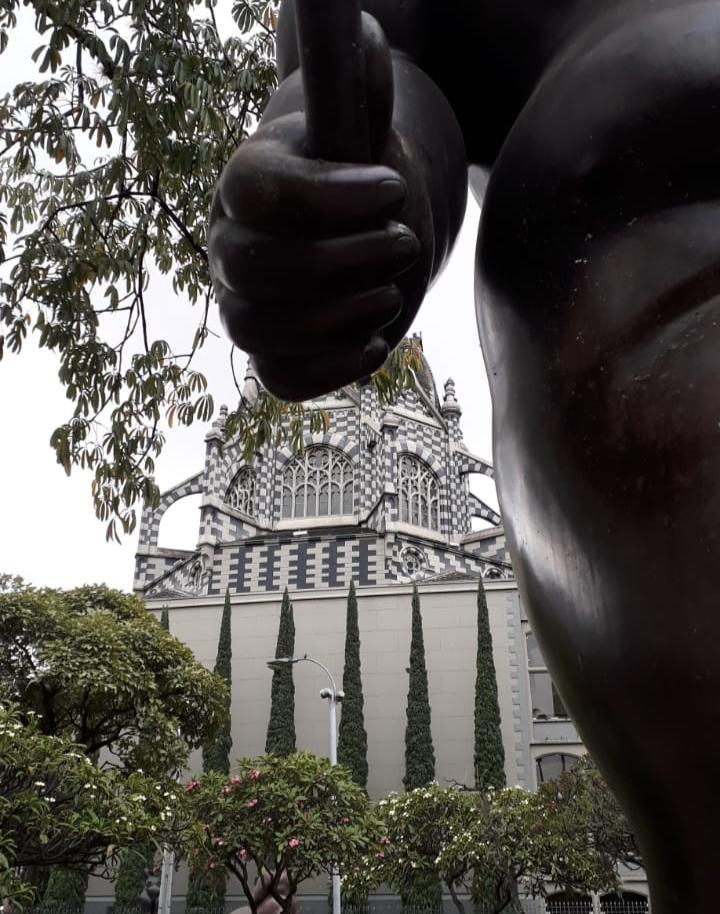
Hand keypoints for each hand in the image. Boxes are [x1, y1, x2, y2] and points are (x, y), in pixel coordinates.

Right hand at [209, 14, 433, 399]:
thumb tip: (359, 34)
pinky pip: (279, 379)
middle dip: (344, 262)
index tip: (394, 190)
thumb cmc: (361, 174)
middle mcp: (229, 245)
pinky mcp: (271, 353)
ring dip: (340, 317)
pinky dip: (329, 370)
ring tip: (391, 292)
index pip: (261, 194)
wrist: (359, 228)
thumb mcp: (364, 125)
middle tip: (403, 244)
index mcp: (246, 181)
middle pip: (259, 269)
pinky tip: (374, 343)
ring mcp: (243, 304)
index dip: (331, 198)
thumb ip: (361, 83)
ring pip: (260, 330)